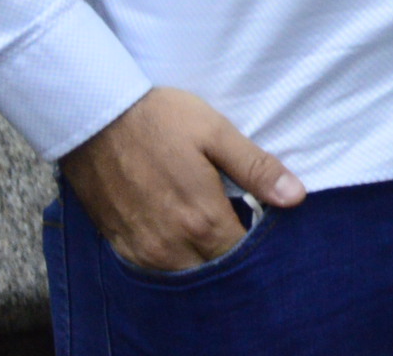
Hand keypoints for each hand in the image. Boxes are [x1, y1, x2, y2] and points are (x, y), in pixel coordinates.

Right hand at [59, 86, 304, 272]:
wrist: (96, 117)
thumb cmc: (160, 120)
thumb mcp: (216, 134)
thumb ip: (257, 169)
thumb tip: (296, 197)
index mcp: (202, 219)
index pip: (241, 255)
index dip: (258, 246)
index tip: (264, 226)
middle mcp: (171, 245)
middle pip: (213, 271)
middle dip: (230, 258)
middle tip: (239, 228)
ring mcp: (141, 249)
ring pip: (182, 275)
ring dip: (201, 262)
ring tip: (211, 233)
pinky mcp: (118, 244)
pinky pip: (152, 270)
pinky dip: (171, 261)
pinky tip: (179, 237)